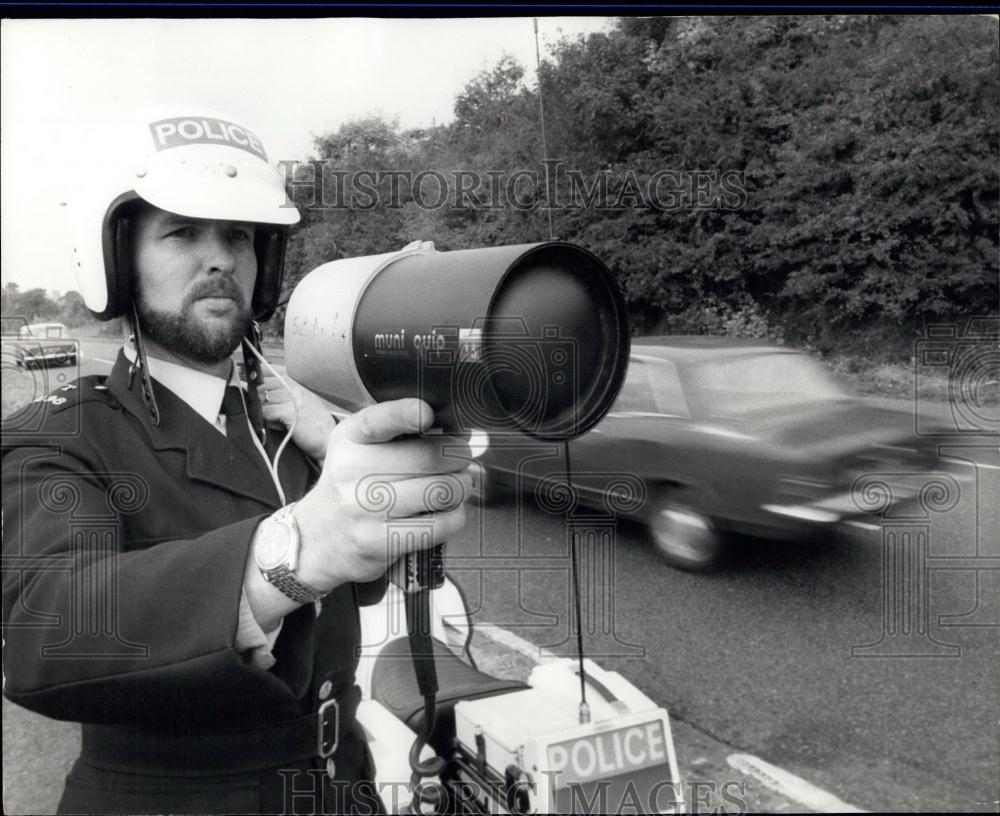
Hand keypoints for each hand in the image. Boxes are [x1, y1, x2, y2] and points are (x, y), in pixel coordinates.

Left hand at [258, 374, 335, 461]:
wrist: (328, 438)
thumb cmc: (313, 424)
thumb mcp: (299, 403)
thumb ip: (282, 394)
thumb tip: (254, 392)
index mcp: (296, 382)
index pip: (270, 369)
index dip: (256, 374)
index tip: (247, 380)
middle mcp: (295, 387)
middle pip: (262, 383)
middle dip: (255, 395)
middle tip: (259, 407)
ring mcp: (293, 398)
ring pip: (263, 398)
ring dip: (262, 410)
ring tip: (274, 420)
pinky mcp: (290, 411)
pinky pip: (267, 412)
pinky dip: (268, 420)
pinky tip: (278, 425)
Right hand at [293, 398, 472, 588]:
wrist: (317, 539)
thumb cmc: (350, 487)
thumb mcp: (357, 448)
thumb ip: (395, 432)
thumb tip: (454, 430)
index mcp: (351, 440)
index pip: (378, 421)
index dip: (405, 414)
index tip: (426, 414)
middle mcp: (354, 472)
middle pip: (429, 457)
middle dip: (459, 457)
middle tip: (463, 459)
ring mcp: (366, 509)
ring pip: (440, 491)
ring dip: (461, 486)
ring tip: (459, 484)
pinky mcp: (380, 541)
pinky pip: (437, 525)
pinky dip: (454, 516)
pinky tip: (448, 512)